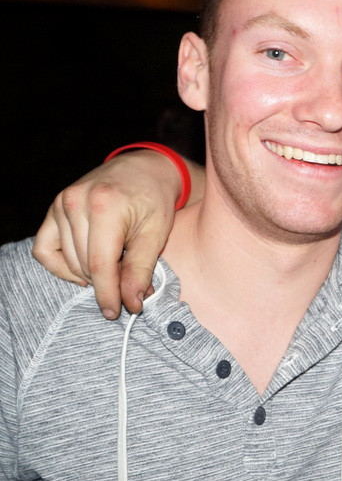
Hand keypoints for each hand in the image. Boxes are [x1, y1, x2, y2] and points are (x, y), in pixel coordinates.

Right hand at [32, 150, 181, 318]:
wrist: (145, 169)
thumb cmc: (154, 199)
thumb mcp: (156, 233)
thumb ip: (141, 268)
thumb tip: (131, 303)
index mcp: (105, 205)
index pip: (99, 263)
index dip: (108, 293)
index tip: (117, 312)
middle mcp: (76, 202)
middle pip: (83, 265)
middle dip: (105, 282)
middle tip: (128, 280)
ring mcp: (61, 203)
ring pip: (66, 260)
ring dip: (89, 273)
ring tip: (115, 265)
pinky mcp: (54, 208)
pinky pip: (44, 249)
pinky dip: (62, 265)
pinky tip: (86, 267)